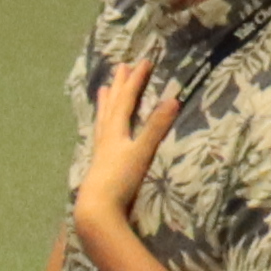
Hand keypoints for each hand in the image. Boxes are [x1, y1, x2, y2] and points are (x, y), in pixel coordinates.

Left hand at [76, 54, 172, 240]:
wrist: (97, 209)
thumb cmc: (119, 180)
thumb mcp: (141, 152)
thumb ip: (156, 127)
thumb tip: (173, 100)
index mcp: (115, 131)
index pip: (126, 100)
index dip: (135, 81)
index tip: (143, 61)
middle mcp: (105, 137)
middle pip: (112, 106)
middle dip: (119, 85)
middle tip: (121, 66)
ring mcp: (100, 151)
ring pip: (103, 119)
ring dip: (106, 103)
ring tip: (104, 89)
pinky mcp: (99, 165)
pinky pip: (100, 135)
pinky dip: (102, 125)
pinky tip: (102, 130)